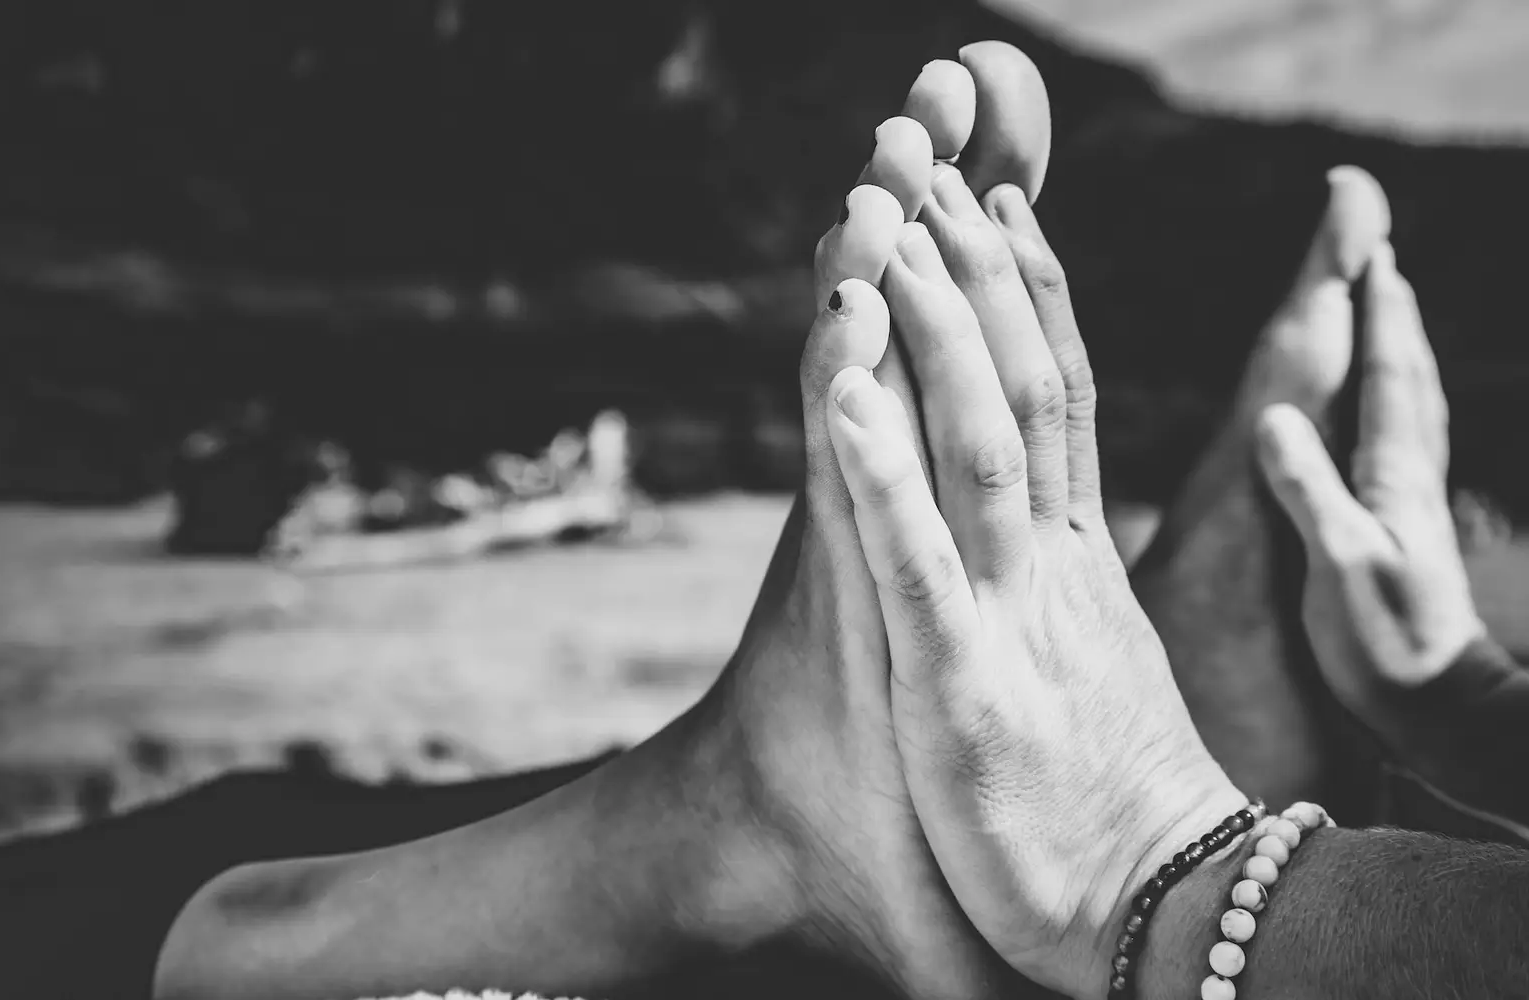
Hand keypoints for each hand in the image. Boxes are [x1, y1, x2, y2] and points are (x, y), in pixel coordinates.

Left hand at [822, 172, 1242, 997]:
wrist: (1161, 919)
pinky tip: (839, 393)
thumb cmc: (1112, 805)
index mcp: (1077, 563)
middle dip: (968, 274)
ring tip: (883, 232)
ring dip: (926, 335)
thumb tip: (1057, 543)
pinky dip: (874, 473)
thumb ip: (1071, 595)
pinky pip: (911, 561)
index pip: (1060, 398)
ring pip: (969, 448)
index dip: (1028, 296)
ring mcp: (1005, 624)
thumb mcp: (1094, 666)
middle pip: (1017, 390)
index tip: (996, 206)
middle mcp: (1046, 571)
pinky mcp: (957, 692)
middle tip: (924, 167)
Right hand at [1253, 245, 1486, 730]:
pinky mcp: (1413, 535)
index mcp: (1393, 478)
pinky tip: (1391, 417)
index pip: (1390, 373)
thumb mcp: (1337, 566)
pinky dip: (1403, 405)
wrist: (1446, 714)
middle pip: (1412, 377)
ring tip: (1391, 316)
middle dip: (1396, 314)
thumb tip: (1277, 415)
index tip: (1369, 246)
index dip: (1380, 309)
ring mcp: (1417, 508)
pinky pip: (1409, 444)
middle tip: (1381, 257)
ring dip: (1405, 353)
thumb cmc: (1388, 648)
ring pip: (1419, 407)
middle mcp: (1412, 482)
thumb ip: (1309, 489)